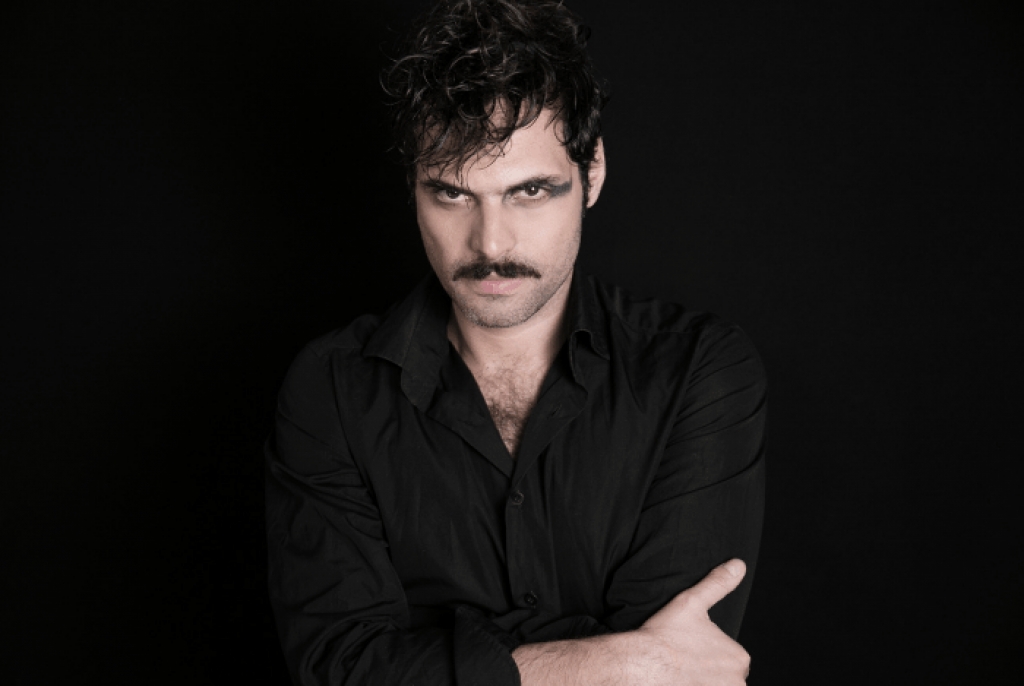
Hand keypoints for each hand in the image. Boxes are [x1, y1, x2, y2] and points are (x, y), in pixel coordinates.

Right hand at [633, 558, 750, 684]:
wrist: (641, 664)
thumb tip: (738, 564)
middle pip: (723, 677)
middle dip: (707, 673)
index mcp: (739, 657)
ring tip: (678, 675)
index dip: (707, 653)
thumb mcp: (692, 602)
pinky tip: (678, 682)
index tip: (688, 650)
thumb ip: (717, 583)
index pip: (729, 658)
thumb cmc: (665, 634)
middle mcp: (737, 682)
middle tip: (682, 663)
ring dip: (700, 682)